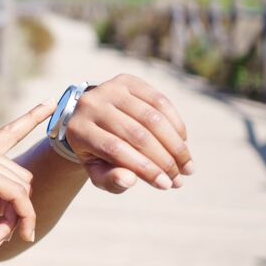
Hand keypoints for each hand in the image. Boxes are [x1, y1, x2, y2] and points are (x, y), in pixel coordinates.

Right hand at [0, 103, 54, 247]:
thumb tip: (21, 205)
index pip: (7, 132)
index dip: (31, 118)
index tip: (51, 103)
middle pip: (22, 178)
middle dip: (19, 209)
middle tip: (3, 235)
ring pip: (23, 189)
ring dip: (17, 219)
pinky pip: (17, 196)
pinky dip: (18, 218)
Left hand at [63, 73, 192, 192]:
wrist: (91, 118)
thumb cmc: (96, 152)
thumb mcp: (97, 171)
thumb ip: (110, 180)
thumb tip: (129, 180)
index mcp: (78, 129)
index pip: (115, 150)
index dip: (144, 168)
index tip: (165, 185)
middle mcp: (90, 105)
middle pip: (136, 134)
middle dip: (163, 160)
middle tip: (179, 180)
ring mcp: (109, 89)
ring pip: (151, 118)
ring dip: (175, 145)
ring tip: (186, 166)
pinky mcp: (128, 81)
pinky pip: (159, 101)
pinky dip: (175, 124)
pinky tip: (183, 142)